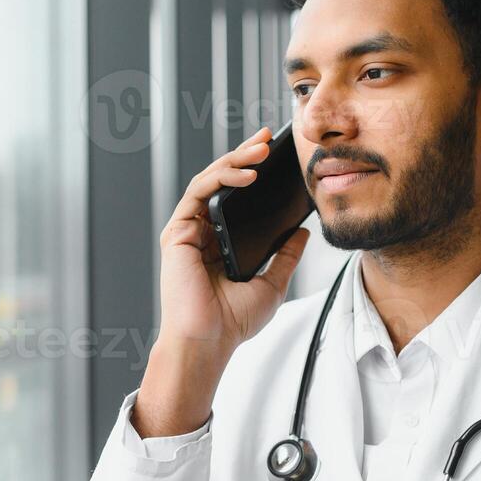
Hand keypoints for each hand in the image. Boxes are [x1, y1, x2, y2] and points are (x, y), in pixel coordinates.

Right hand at [133, 127, 311, 437]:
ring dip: (235, 160)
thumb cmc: (233, 322)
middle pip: (222, 182)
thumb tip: (303, 232)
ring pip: (209, 181)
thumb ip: (285, 256)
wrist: (209, 342)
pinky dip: (221, 178)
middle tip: (268, 138)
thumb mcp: (272, 284)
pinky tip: (246, 175)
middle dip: (245, 155)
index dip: (253, 172)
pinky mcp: (178, 232)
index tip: (276, 157)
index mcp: (220, 242)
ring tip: (261, 149)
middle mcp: (202, 233)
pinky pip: (199, 193)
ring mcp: (188, 230)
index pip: (236, 197)